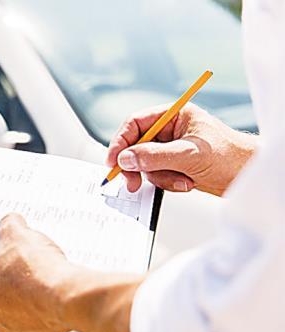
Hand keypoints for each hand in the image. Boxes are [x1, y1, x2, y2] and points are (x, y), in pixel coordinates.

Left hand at [0, 213, 143, 331]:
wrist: (65, 295)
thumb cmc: (32, 269)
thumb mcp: (15, 232)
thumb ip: (8, 225)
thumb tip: (11, 222)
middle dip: (1, 273)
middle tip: (16, 257)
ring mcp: (8, 329)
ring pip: (10, 304)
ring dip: (20, 289)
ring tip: (36, 271)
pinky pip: (32, 314)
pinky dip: (38, 302)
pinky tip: (48, 286)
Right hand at [106, 103, 256, 195]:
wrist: (250, 176)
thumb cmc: (230, 157)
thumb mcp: (188, 154)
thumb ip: (153, 156)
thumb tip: (125, 159)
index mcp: (175, 115)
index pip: (136, 123)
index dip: (121, 141)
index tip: (114, 161)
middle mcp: (171, 130)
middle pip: (137, 145)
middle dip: (137, 165)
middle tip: (132, 182)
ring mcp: (172, 148)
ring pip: (146, 163)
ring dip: (159, 177)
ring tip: (181, 180)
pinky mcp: (175, 165)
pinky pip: (157, 175)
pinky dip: (168, 183)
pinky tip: (186, 183)